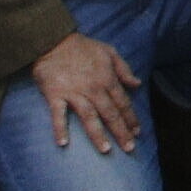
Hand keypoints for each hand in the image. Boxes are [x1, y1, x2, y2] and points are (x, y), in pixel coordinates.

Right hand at [30, 31, 143, 153]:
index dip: (131, 118)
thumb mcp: (109, 52)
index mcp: (107, 79)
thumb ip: (124, 69)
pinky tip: (63, 143)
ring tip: (106, 150)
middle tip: (129, 148)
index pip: (122, 103)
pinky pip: (58, 115)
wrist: (53, 40)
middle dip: (121, 132)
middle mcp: (93, 89)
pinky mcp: (55, 95)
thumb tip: (137, 84)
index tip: (137, 132)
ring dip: (98, 135)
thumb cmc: (82, 46)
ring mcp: (74, 93)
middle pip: (110, 114)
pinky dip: (60, 129)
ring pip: (89, 117)